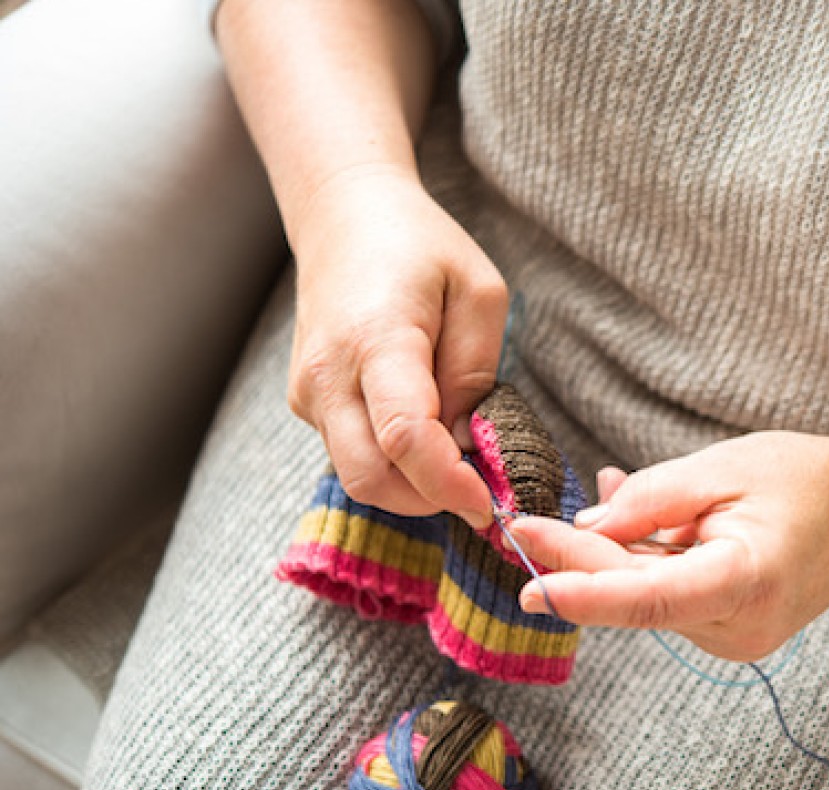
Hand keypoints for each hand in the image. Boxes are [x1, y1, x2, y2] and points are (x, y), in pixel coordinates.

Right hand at [286, 167, 503, 526]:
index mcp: (376, 340)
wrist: (343, 217)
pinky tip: (426, 437)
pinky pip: (352, 456)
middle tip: (481, 488)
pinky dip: (393, 467)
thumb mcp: (480, 294)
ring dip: (412, 487)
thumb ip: (475, 374)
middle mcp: (328, 374)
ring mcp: (308, 393)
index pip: (405, 438)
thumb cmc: (422, 248)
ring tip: (458, 459)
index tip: (491, 502)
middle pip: (372, 479)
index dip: (450, 484)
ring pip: (359, 478)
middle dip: (430, 500)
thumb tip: (467, 446)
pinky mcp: (305, 404)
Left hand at [507, 432, 828, 661]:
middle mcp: (741, 627)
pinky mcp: (728, 635)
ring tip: (607, 487)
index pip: (649, 599)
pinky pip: (665, 597)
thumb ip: (652, 498)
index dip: (585, 594)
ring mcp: (736, 640)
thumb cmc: (803, 480)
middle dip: (579, 560)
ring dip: (612, 553)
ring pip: (646, 598)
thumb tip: (586, 526)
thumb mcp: (723, 467)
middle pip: (636, 596)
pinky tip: (633, 519)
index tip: (532, 582)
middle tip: (523, 525)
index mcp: (748, 580)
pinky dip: (643, 560)